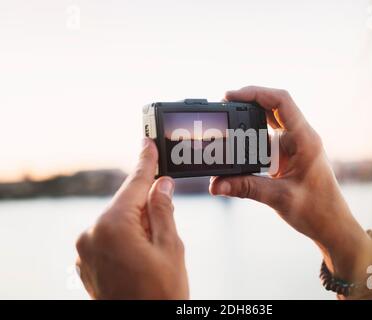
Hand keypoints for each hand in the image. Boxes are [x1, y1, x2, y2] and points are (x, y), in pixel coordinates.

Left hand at [76, 138, 188, 298]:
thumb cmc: (161, 294)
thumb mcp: (171, 247)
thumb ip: (163, 209)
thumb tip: (161, 184)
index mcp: (112, 226)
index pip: (134, 184)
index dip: (146, 161)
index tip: (148, 142)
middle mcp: (91, 234)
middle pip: (125, 203)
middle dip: (147, 201)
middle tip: (168, 206)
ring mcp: (84, 251)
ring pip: (117, 220)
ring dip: (138, 222)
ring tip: (157, 245)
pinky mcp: (85, 263)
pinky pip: (107, 236)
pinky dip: (125, 236)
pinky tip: (142, 252)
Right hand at [209, 86, 371, 279]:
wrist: (332, 226)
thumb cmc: (317, 210)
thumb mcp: (279, 198)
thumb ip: (246, 188)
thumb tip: (217, 184)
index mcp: (305, 140)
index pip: (281, 102)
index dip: (255, 93)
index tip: (230, 96)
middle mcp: (300, 138)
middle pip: (273, 107)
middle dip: (247, 103)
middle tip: (224, 106)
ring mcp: (295, 147)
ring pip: (270, 123)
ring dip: (249, 120)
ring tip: (227, 122)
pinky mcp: (288, 157)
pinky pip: (267, 140)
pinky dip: (251, 140)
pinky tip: (238, 145)